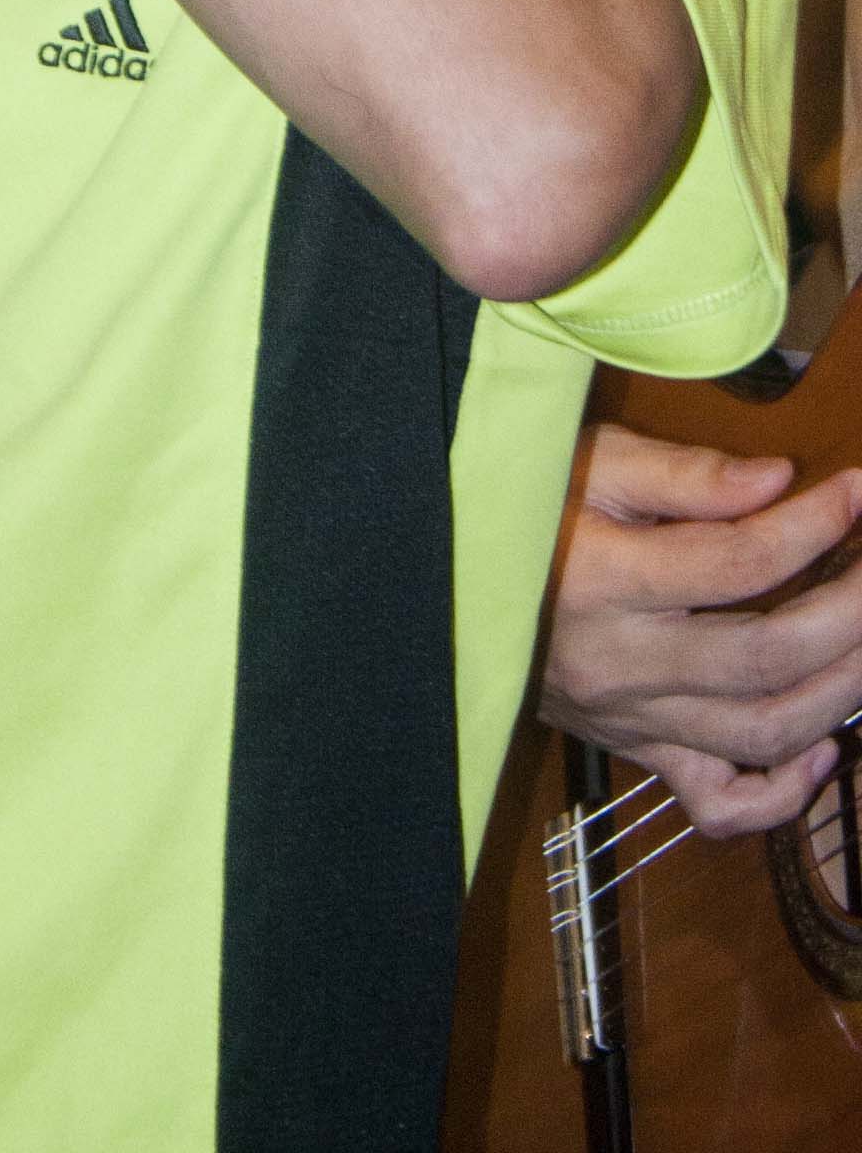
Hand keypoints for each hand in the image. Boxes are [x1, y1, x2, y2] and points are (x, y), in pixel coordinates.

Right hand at [542, 421, 861, 836]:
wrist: (446, 583)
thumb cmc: (517, 509)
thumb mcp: (587, 463)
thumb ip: (683, 475)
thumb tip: (777, 481)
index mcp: (604, 581)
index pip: (736, 562)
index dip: (811, 527)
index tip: (853, 491)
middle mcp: (623, 662)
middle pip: (766, 656)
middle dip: (849, 612)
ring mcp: (634, 718)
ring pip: (762, 732)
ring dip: (840, 691)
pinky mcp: (638, 750)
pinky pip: (720, 803)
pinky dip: (783, 794)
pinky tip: (821, 750)